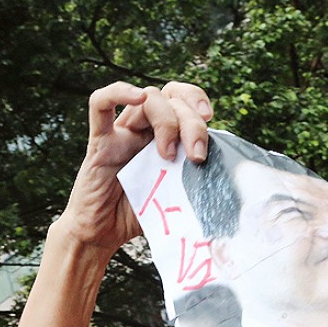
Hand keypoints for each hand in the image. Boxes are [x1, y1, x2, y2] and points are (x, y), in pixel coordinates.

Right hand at [57, 81, 212, 255]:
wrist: (104, 234)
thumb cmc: (139, 215)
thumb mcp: (178, 195)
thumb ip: (197, 181)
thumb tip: (228, 183)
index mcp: (164, 136)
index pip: (182, 99)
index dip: (197, 101)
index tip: (211, 122)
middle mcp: (144, 129)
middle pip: (171, 98)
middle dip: (190, 121)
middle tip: (196, 155)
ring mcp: (122, 133)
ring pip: (147, 99)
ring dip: (166, 120)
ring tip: (168, 155)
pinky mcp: (100, 143)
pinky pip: (100, 105)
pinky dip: (119, 92)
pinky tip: (137, 97)